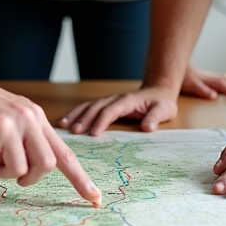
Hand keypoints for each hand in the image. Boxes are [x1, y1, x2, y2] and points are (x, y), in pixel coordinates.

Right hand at [0, 83, 101, 206]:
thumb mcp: (7, 121)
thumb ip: (23, 139)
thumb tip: (28, 169)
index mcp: (37, 118)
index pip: (65, 151)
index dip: (80, 177)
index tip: (94, 197)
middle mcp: (33, 118)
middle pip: (53, 163)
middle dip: (34, 179)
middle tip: (15, 178)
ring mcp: (20, 122)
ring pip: (36, 166)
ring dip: (15, 175)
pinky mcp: (3, 128)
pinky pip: (13, 165)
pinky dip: (0, 171)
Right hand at [58, 84, 178, 136]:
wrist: (158, 92)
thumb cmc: (160, 103)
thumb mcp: (164, 110)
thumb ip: (155, 118)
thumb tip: (147, 127)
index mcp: (127, 100)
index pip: (111, 110)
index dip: (101, 121)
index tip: (93, 133)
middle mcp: (114, 98)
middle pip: (95, 108)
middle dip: (84, 119)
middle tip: (74, 132)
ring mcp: (108, 100)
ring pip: (88, 106)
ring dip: (75, 115)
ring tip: (62, 125)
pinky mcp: (104, 105)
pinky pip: (87, 108)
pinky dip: (75, 113)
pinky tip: (65, 122)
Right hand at [181, 63, 225, 99]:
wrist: (168, 67)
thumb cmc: (184, 77)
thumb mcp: (198, 82)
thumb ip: (208, 87)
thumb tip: (219, 93)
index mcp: (210, 79)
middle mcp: (207, 79)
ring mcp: (199, 80)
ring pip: (215, 83)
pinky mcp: (189, 84)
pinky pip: (198, 88)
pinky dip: (205, 91)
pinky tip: (212, 96)